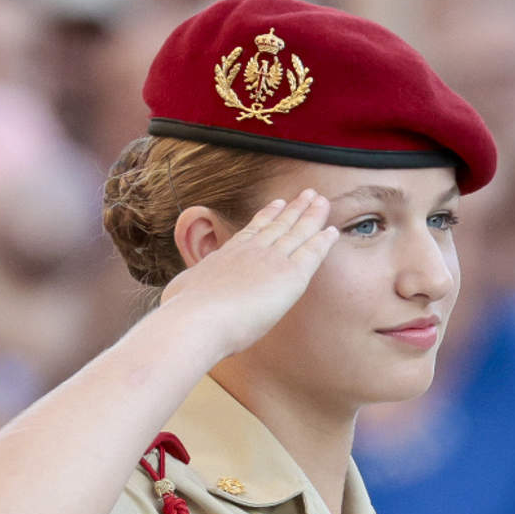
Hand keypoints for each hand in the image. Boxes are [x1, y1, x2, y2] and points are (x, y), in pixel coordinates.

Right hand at [159, 189, 336, 357]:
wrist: (196, 319)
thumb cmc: (184, 312)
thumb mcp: (181, 290)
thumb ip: (189, 286)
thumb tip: (182, 289)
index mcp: (226, 255)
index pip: (252, 231)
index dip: (267, 216)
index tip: (278, 203)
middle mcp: (250, 251)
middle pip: (278, 224)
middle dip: (294, 209)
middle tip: (307, 194)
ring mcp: (271, 260)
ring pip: (297, 232)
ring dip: (311, 215)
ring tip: (322, 201)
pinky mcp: (290, 275)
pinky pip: (312, 253)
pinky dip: (323, 241)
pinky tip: (332, 231)